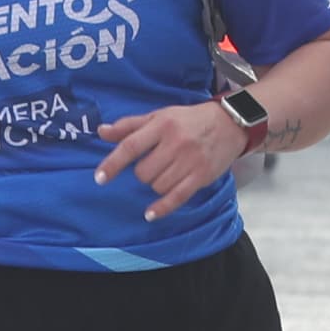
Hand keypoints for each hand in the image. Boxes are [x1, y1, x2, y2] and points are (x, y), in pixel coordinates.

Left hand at [95, 100, 249, 219]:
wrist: (230, 123)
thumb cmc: (189, 120)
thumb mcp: (159, 116)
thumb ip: (129, 125)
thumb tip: (101, 131)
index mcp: (162, 125)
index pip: (131, 146)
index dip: (113, 163)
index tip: (100, 178)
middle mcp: (175, 143)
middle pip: (143, 172)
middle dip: (142, 173)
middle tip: (153, 164)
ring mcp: (190, 161)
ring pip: (158, 186)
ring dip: (155, 184)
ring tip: (166, 172)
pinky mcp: (201, 176)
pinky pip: (177, 197)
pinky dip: (162, 208)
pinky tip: (150, 214)